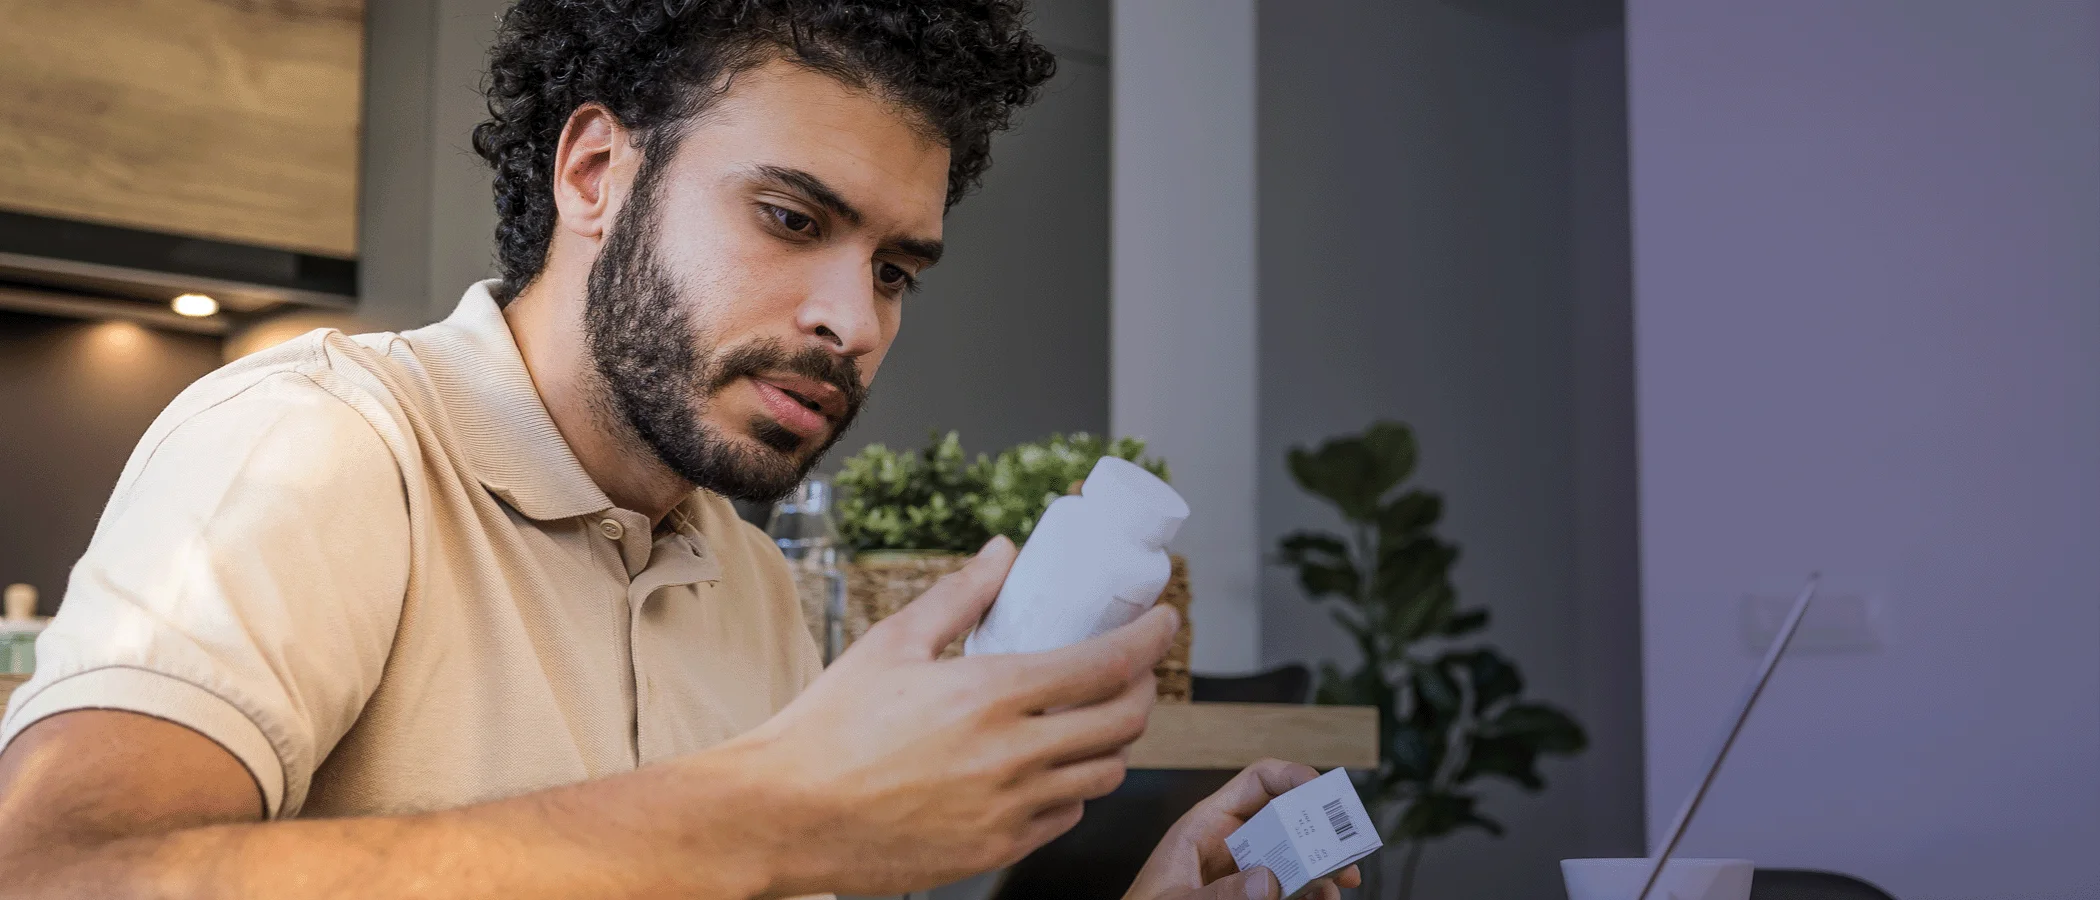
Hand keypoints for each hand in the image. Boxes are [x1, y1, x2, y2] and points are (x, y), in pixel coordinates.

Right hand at [722, 536, 1180, 896]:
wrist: (786, 814)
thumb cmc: (830, 727)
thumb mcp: (894, 643)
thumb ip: (961, 594)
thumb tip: (1005, 552)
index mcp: (993, 694)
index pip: (1109, 663)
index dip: (1151, 637)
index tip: (1164, 618)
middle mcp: (1015, 756)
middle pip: (1125, 722)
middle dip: (1142, 688)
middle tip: (1132, 669)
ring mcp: (1011, 810)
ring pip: (1105, 774)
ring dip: (1112, 741)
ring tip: (1092, 718)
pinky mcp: (997, 850)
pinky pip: (1065, 817)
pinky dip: (1072, 789)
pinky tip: (1049, 769)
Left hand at [1123, 760, 1363, 899]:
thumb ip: (1217, 893)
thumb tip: (1268, 880)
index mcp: (1206, 825)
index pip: (1258, 782)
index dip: (1292, 776)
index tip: (1320, 793)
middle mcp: (1232, 843)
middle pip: (1287, 820)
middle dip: (1320, 831)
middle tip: (1347, 849)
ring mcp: (1244, 872)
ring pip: (1295, 858)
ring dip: (1322, 869)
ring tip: (1340, 885)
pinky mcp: (1251, 895)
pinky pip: (1288, 888)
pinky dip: (1310, 893)